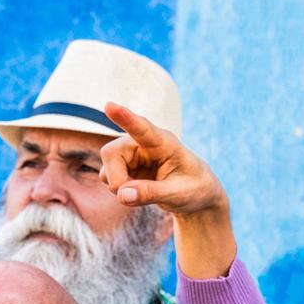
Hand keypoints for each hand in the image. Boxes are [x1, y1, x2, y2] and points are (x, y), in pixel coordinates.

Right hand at [98, 102, 236, 277]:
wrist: (196, 192)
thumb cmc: (194, 188)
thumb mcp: (179, 194)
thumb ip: (152, 193)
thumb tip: (122, 195)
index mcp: (164, 142)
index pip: (143, 129)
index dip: (125, 118)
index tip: (109, 106)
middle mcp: (142, 143)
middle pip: (111, 153)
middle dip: (117, 179)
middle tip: (132, 197)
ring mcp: (131, 154)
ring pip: (107, 169)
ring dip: (119, 186)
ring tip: (147, 193)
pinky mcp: (124, 166)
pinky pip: (108, 178)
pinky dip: (119, 191)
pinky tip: (139, 192)